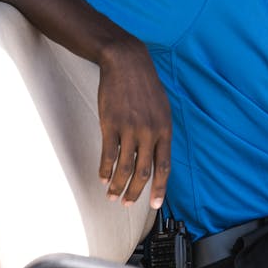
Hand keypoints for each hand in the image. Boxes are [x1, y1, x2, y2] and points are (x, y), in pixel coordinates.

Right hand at [95, 40, 170, 208]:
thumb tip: (158, 156)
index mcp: (165, 129)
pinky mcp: (110, 124)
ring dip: (117, 185)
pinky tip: (102, 177)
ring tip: (112, 196)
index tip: (154, 205)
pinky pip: (108, 154)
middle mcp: (149, 131)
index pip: (164, 166)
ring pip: (125, 167)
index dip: (159, 188)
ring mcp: (130, 128)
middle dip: (136, 192)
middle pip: (144, 171)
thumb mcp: (162, 108)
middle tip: (127, 203)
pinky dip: (105, 169)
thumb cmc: (145, 86)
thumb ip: (161, 132)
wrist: (127, 62)